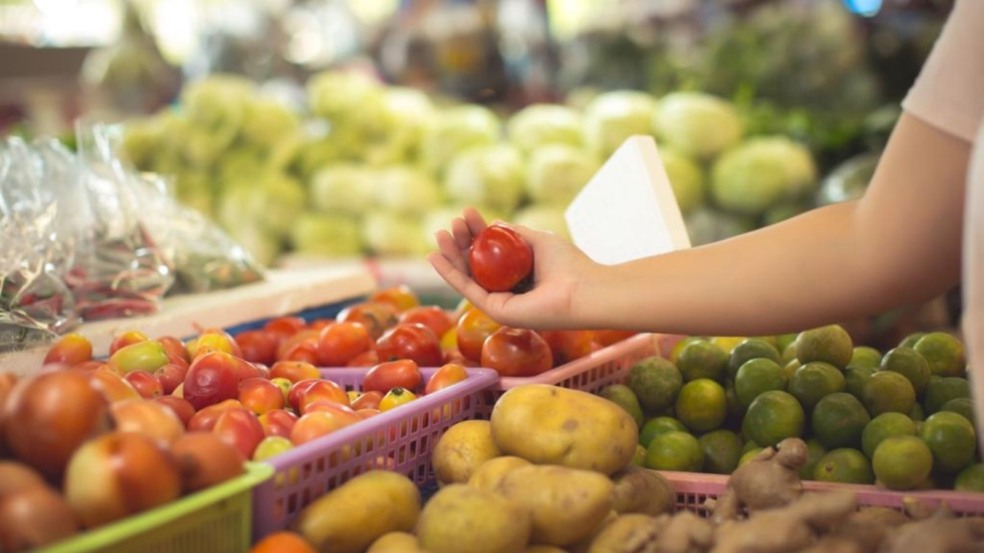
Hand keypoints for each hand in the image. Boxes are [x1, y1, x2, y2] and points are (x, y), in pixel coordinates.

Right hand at [427, 207, 597, 328]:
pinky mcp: (496, 311)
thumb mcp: (538, 240)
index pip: (490, 254)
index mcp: (518, 277)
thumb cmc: (570, 265)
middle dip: (460, 244)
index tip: (466, 214)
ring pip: (467, 278)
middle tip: (451, 223)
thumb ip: (515, 233)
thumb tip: (496, 222)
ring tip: (439, 234)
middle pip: (475, 266)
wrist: (584, 290)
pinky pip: (468, 290)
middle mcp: (508, 292)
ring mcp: (501, 303)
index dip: (476, 234)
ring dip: (450, 257)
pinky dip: (450, 274)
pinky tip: (435, 257)